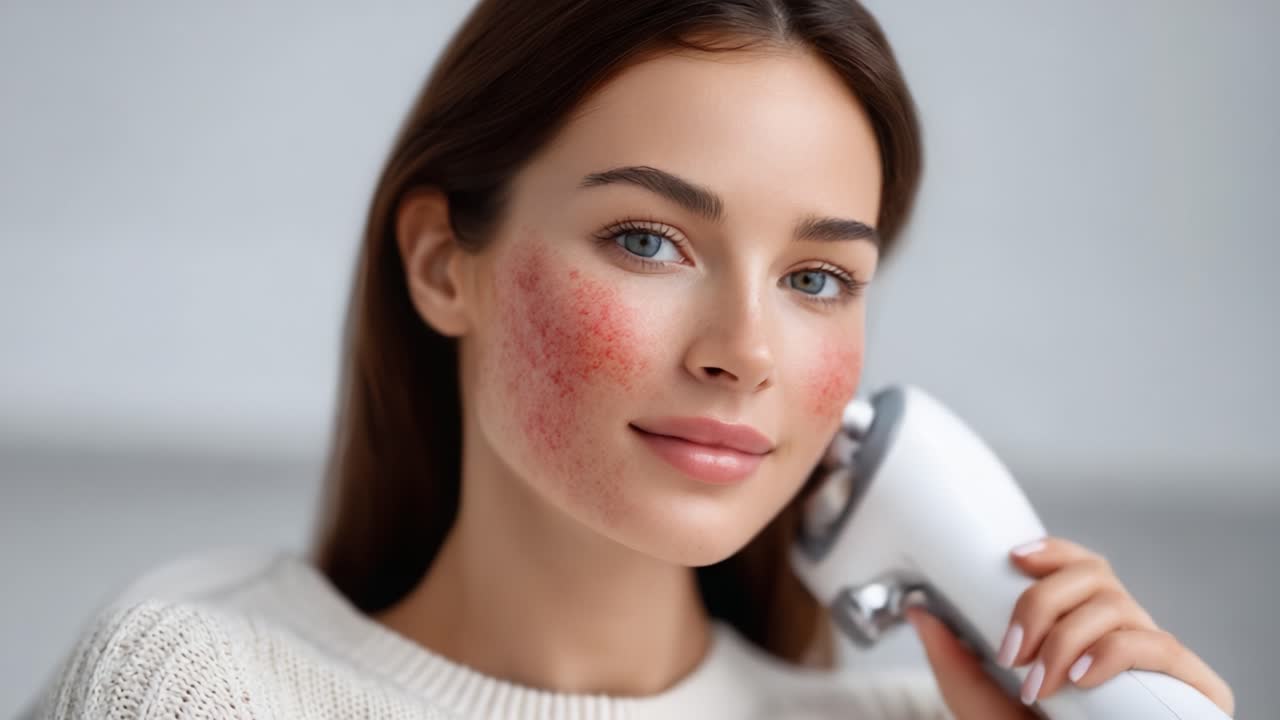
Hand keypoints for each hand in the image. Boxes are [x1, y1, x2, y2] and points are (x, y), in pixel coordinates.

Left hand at [906, 535, 1234, 717]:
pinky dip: (1113, 654)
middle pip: (1094, 575)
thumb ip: (951, 659)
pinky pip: (1159, 646)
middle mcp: (1124, 633)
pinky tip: (1082, 677)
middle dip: (1042, 603)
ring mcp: (1156, 658)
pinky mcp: (1192, 685)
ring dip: (1066, 639)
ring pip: (1118, 606)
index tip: (1014, 556)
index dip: (1053, 550)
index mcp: (1085, 627)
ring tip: (1039, 682)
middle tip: (1010, 651)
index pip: (1080, 566)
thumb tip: (920, 611)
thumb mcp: (981, 700)